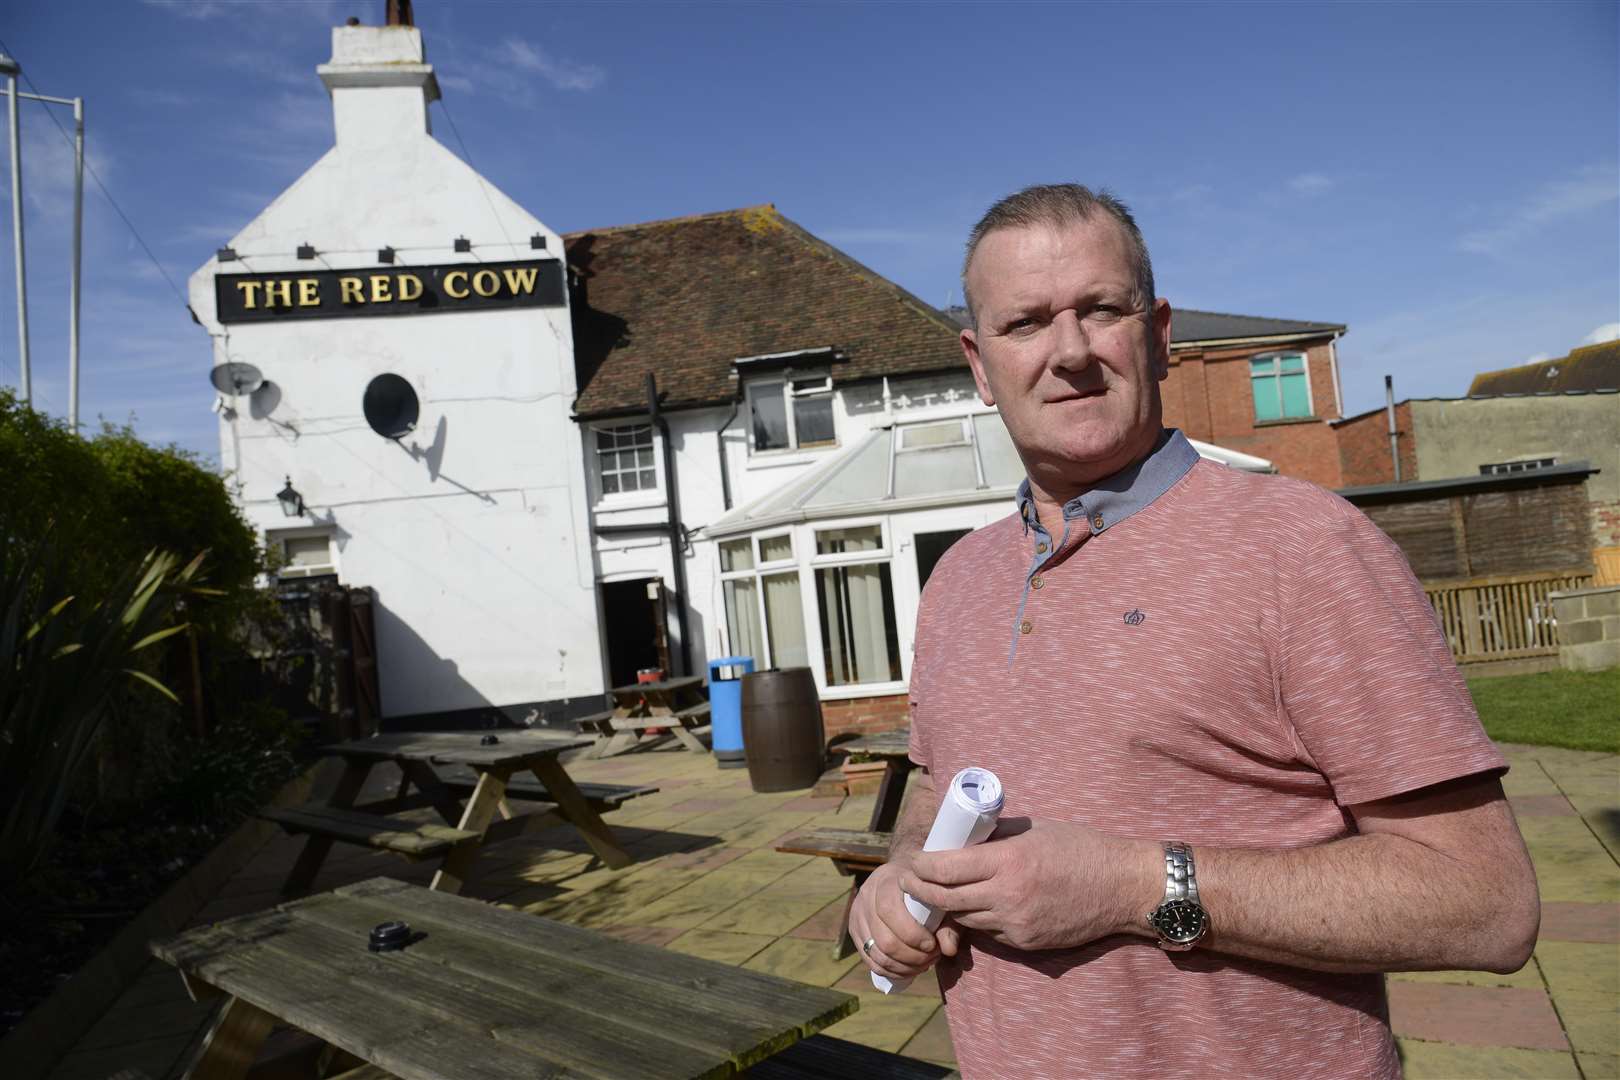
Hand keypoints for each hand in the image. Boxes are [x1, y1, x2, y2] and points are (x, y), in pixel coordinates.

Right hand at [848, 859, 954, 980]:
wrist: (901, 875)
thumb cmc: (925, 886)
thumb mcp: (939, 897)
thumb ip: (948, 922)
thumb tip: (948, 949)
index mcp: (887, 880)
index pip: (890, 911)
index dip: (912, 935)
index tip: (933, 945)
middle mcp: (867, 895)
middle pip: (884, 940)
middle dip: (912, 957)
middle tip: (931, 958)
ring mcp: (857, 913)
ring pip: (876, 953)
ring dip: (902, 967)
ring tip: (923, 964)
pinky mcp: (854, 930)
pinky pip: (869, 960)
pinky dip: (889, 971)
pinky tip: (907, 970)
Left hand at [898, 818, 1159, 951]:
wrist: (1122, 887)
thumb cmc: (1080, 848)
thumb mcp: (1034, 830)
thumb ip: (997, 836)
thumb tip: (962, 834)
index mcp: (1008, 861)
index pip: (946, 868)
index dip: (921, 867)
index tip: (913, 861)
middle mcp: (1008, 895)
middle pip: (946, 898)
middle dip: (921, 891)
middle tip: (910, 881)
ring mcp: (1016, 923)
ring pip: (965, 918)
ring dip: (949, 906)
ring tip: (937, 893)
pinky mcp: (1026, 942)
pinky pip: (989, 931)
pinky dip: (978, 918)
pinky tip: (977, 905)